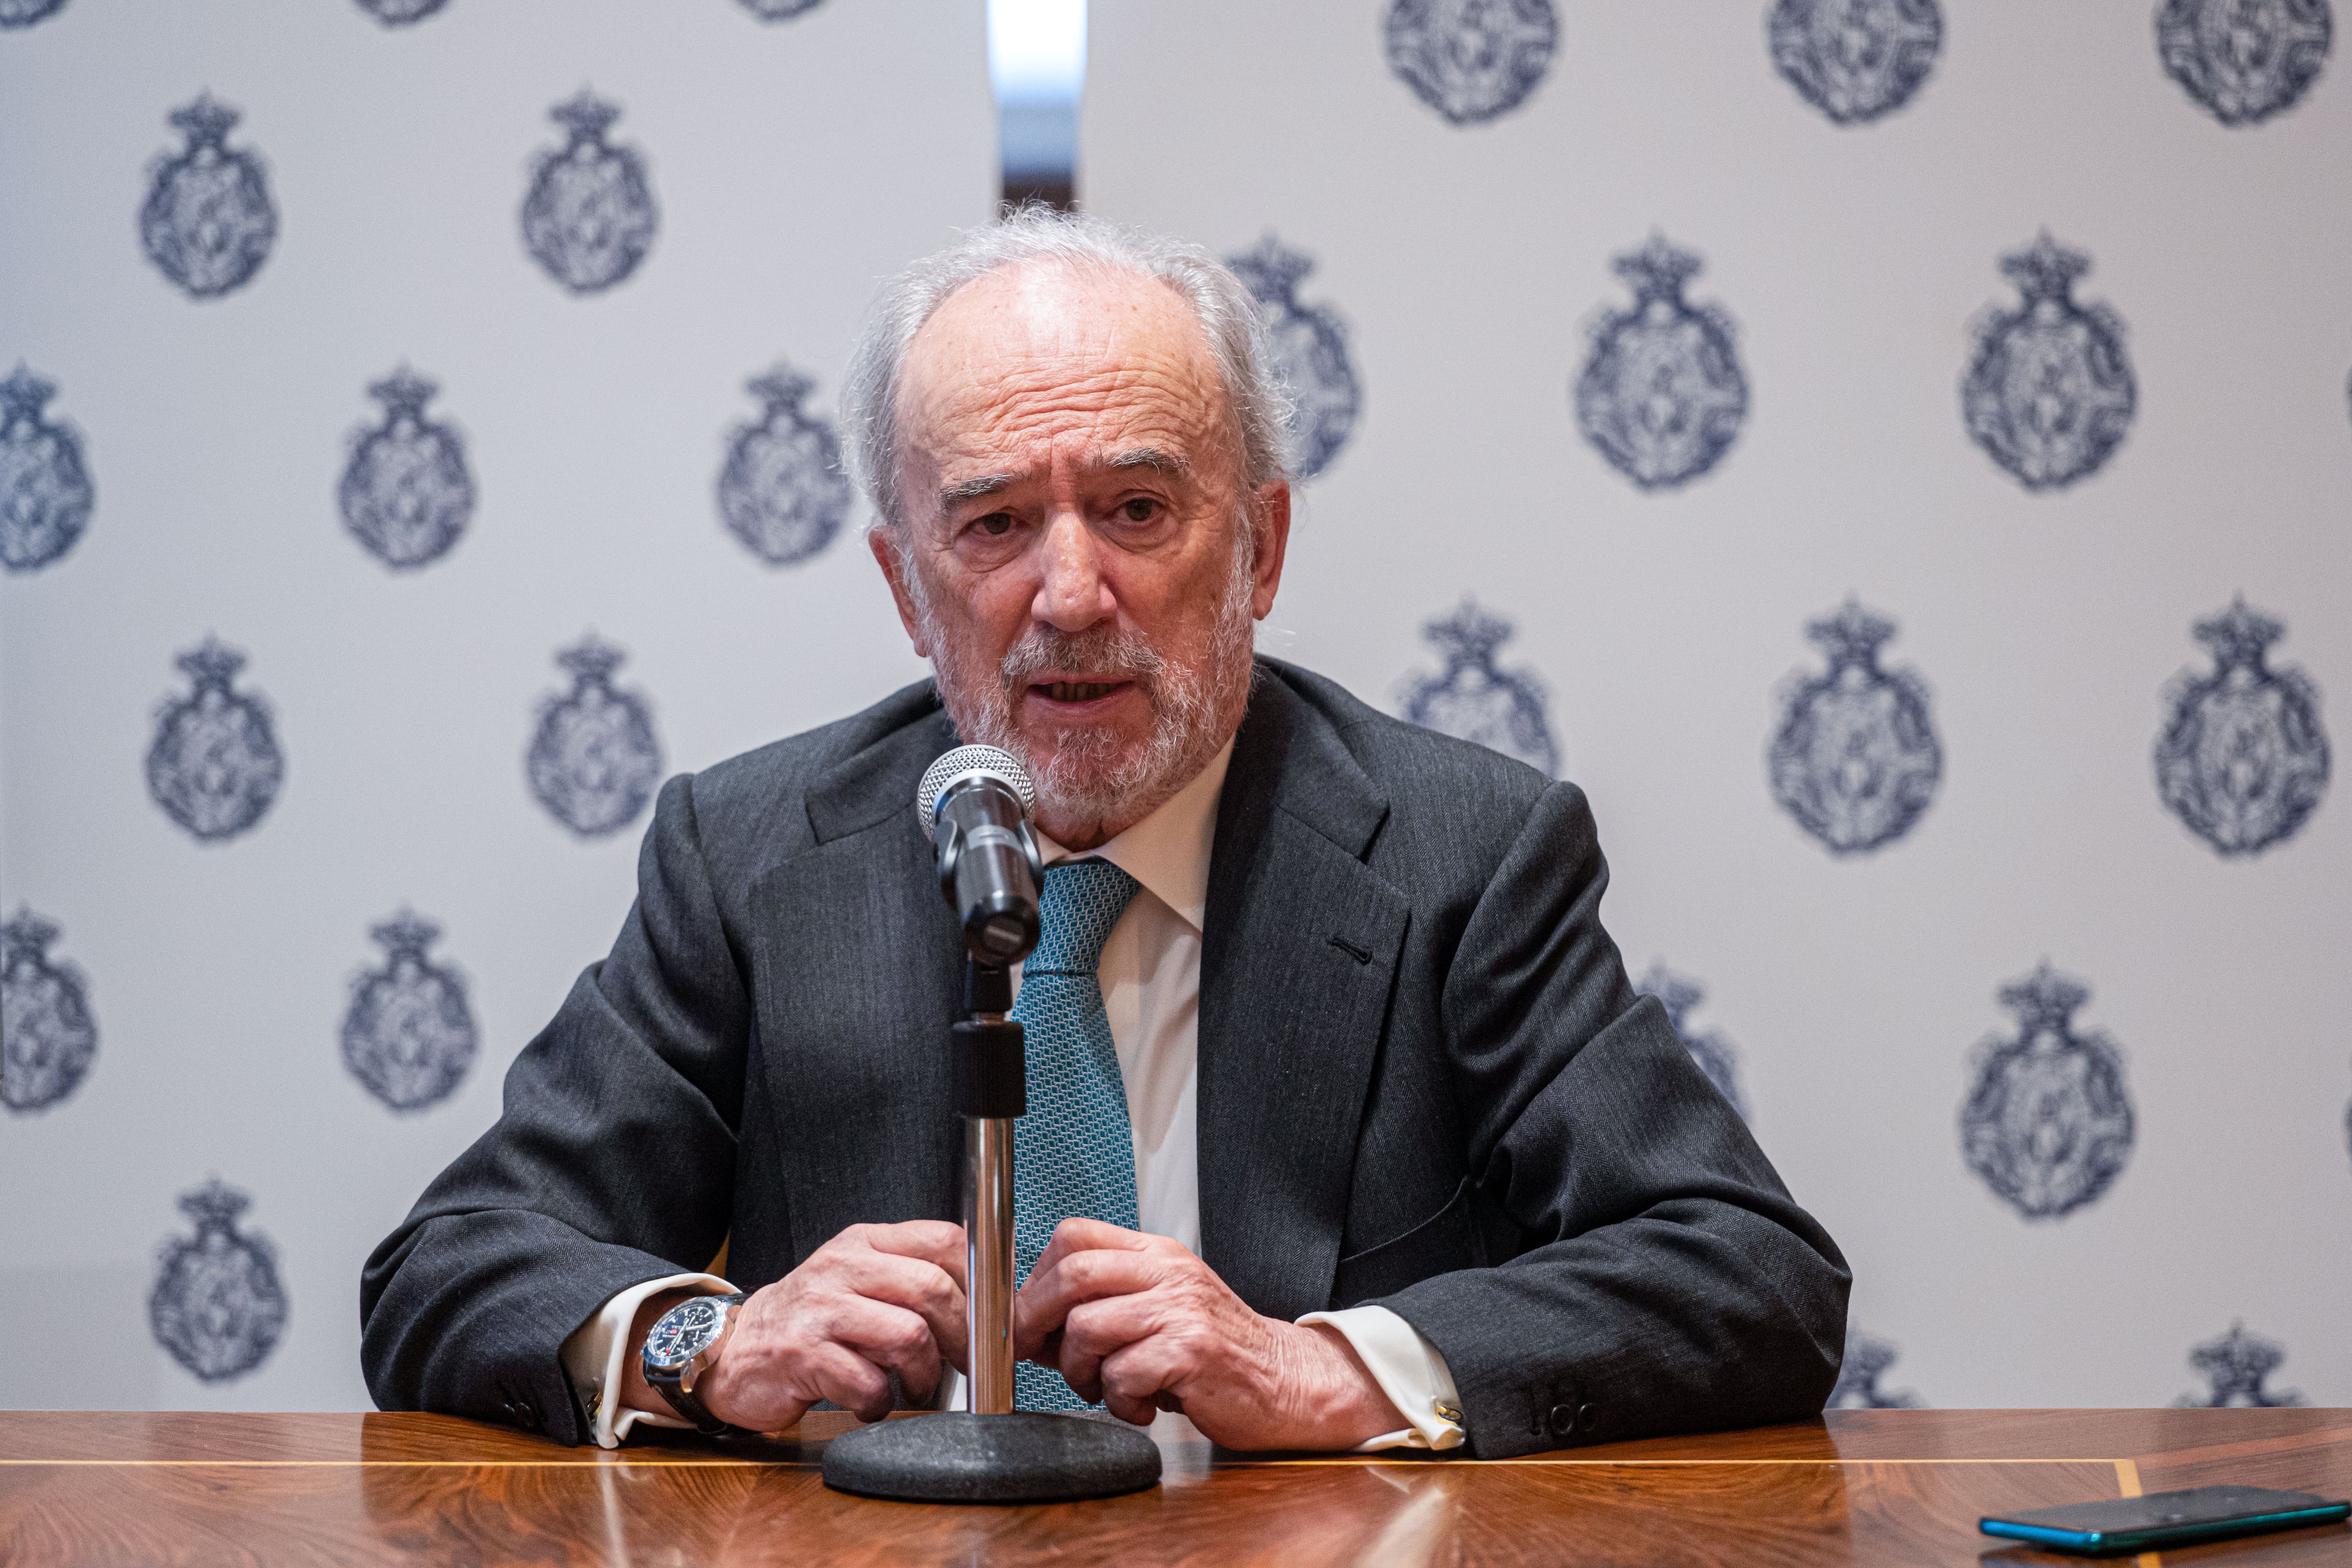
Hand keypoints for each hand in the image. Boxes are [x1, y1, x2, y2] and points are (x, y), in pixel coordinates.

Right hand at [653, 1221, 966, 1431]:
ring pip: (908, 1335)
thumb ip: (910, 1279)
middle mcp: (842, 1266)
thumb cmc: (810, 1320)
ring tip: (915, 1387)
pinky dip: (880, 1401)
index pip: (944, 1241)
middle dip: (962, 1338)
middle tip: (963, 1365)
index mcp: (865, 1242)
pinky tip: (871, 1402)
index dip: (981, 1282)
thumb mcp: (859, 1280)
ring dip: (924, 1374)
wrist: (734, 1349)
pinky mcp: (801, 1354)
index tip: (992, 1318)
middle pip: (933, 1290)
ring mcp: (820, 1308)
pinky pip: (867, 1381)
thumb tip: (985, 1304)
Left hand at [1012, 1218, 1401, 1450]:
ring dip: (1080, 1371)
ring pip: (1087, 1328)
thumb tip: (1029, 1326)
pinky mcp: (1191, 1352)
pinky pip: (1122, 1374)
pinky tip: (1144, 1406)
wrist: (1286, 1382)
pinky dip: (1120, 1402)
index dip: (1036, 1278)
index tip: (1026, 1317)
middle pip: (1073, 1275)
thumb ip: (1101, 1311)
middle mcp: (1169, 1273)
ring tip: (1108, 1388)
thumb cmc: (1216, 1352)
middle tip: (1035, 1353)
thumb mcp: (1158, 1313)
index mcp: (1157, 1256)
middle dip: (1037, 1319)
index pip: (1075, 1237)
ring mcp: (1182, 1309)